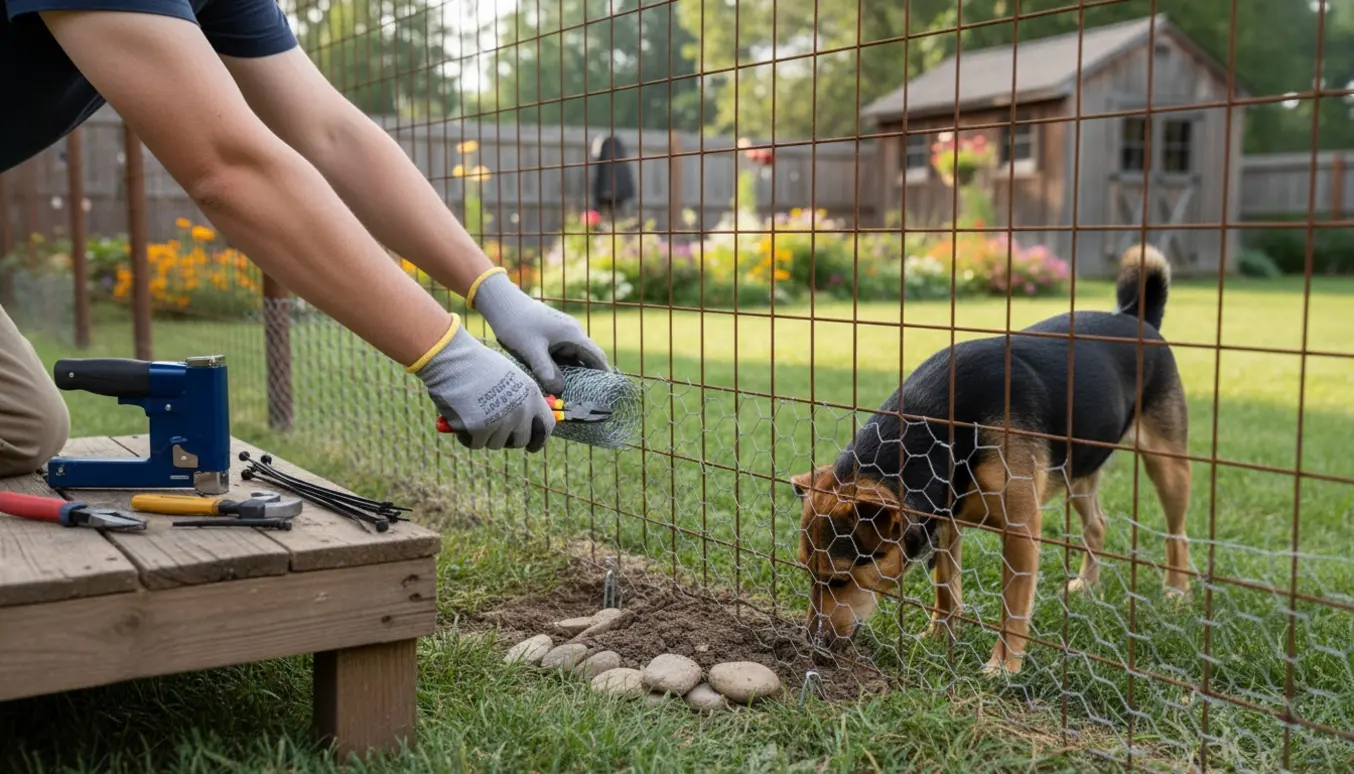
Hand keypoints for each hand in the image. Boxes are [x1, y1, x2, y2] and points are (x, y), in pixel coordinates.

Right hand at [409, 317, 555, 451]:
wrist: (452, 359)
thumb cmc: (477, 365)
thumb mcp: (510, 378)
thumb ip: (521, 400)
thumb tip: (523, 423)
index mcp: (531, 395)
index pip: (546, 426)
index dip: (539, 439)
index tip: (531, 446)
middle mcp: (520, 410)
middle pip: (520, 441)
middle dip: (507, 440)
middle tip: (492, 430)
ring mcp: (501, 421)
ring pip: (495, 444)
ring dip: (484, 435)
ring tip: (473, 413)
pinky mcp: (479, 429)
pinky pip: (475, 444)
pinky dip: (466, 436)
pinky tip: (460, 417)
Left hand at [469, 269, 609, 393]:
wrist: (502, 304)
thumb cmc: (517, 324)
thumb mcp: (531, 350)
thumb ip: (546, 370)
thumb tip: (559, 390)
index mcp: (573, 335)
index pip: (596, 357)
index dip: (604, 374)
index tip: (609, 392)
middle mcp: (572, 333)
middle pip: (587, 359)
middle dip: (589, 378)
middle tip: (589, 400)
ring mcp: (562, 334)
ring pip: (574, 358)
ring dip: (574, 374)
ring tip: (573, 395)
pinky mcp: (552, 336)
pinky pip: (563, 355)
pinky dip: (564, 368)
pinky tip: (557, 381)